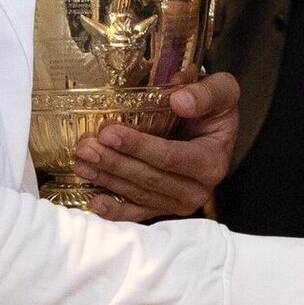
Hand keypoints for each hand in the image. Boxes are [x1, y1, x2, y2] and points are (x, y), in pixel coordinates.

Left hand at [72, 72, 239, 221]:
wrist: (214, 129)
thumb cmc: (214, 108)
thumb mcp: (222, 91)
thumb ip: (207, 93)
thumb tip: (179, 100)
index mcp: (212, 161)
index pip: (169, 157)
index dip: (138, 147)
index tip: (109, 133)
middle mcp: (198, 189)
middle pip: (149, 178)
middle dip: (114, 163)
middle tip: (86, 147)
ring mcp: (180, 202)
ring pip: (139, 194)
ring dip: (107, 179)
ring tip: (81, 162)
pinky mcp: (165, 208)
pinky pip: (138, 212)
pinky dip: (115, 209)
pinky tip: (94, 201)